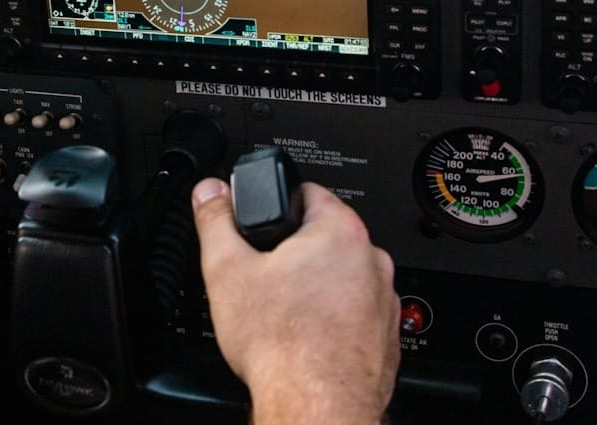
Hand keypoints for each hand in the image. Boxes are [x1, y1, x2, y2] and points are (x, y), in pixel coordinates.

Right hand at [192, 178, 399, 423]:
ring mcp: (384, 300)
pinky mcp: (386, 336)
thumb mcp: (227, 270)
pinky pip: (355, 315)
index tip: (261, 229)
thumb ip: (215, 220)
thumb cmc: (283, 344)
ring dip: (317, 288)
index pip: (307, 192)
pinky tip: (307, 338)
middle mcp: (372, 260)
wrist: (316, 405)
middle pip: (325, 238)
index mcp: (340, 231)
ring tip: (285, 314)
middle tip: (266, 279)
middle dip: (295, 254)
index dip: (275, 208)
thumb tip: (210, 192)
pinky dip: (334, 321)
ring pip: (342, 279)